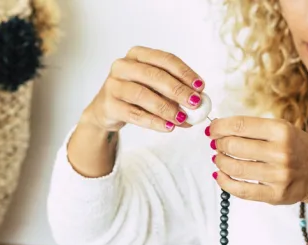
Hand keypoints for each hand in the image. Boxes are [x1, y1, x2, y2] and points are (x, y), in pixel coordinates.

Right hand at [80, 46, 205, 133]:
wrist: (107, 111)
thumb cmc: (136, 96)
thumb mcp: (155, 88)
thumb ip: (175, 92)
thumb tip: (200, 102)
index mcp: (137, 54)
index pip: (165, 59)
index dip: (184, 72)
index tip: (200, 86)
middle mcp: (123, 65)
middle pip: (154, 75)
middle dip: (178, 90)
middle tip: (195, 103)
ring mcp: (113, 85)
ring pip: (143, 95)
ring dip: (166, 108)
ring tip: (182, 119)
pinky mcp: (109, 105)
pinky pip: (134, 114)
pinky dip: (154, 122)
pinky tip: (168, 127)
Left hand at [208, 116, 307, 204]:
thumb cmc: (298, 149)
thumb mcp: (283, 130)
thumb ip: (255, 129)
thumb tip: (219, 129)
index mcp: (282, 131)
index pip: (240, 125)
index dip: (219, 127)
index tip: (211, 129)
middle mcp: (280, 152)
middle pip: (234, 146)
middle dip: (219, 144)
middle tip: (217, 145)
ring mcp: (278, 175)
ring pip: (234, 168)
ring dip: (220, 162)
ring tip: (219, 159)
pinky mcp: (275, 194)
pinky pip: (241, 190)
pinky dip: (225, 182)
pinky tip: (221, 175)